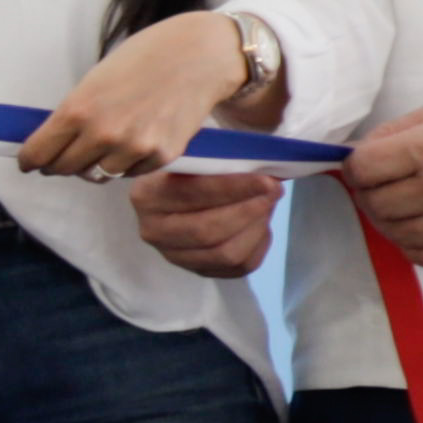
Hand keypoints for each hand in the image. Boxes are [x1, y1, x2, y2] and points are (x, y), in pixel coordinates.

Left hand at [21, 14, 250, 189]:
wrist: (199, 55)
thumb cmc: (144, 58)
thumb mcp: (95, 79)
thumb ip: (74, 113)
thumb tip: (53, 142)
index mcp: (78, 109)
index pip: (38, 153)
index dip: (30, 159)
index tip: (28, 162)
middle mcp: (103, 133)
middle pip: (65, 169)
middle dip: (59, 163)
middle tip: (62, 157)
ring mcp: (134, 148)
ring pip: (98, 175)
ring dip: (94, 165)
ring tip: (104, 144)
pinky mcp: (161, 157)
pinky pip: (130, 172)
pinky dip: (127, 162)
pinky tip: (136, 139)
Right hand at [127, 167, 282, 281]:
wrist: (181, 191)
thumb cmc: (192, 165)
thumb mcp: (196, 151)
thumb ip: (220, 157)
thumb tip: (264, 167)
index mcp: (146, 195)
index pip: (192, 194)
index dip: (232, 188)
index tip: (266, 180)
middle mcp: (153, 231)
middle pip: (208, 231)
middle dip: (248, 210)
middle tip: (275, 191)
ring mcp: (174, 255)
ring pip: (226, 253)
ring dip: (256, 227)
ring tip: (268, 204)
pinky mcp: (198, 270)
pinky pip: (239, 267)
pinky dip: (258, 244)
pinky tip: (260, 224)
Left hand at [339, 81, 422, 272]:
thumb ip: (393, 134)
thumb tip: (352, 158)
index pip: (363, 170)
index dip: (355, 166)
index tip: (364, 164)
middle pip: (376, 204)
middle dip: (368, 193)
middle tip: (380, 184)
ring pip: (398, 235)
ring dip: (389, 221)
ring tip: (401, 203)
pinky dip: (414, 246)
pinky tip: (421, 226)